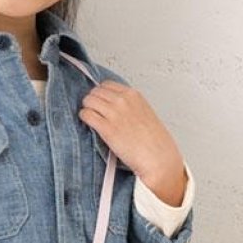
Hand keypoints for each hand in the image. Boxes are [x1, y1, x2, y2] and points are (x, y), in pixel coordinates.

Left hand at [78, 81, 187, 205]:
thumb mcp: (145, 113)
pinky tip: (89, 124)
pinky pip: (86, 115)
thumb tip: (113, 105)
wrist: (158, 158)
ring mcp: (114, 113)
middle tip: (93, 110)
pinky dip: (84, 118)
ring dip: (87, 108)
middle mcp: (123, 101)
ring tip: (91, 118)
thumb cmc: (154, 141)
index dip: (100, 93)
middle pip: (95, 91)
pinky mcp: (107, 128)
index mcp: (134, 95)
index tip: (99, 101)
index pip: (107, 84)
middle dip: (92, 100)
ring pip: (88, 101)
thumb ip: (130, 105)